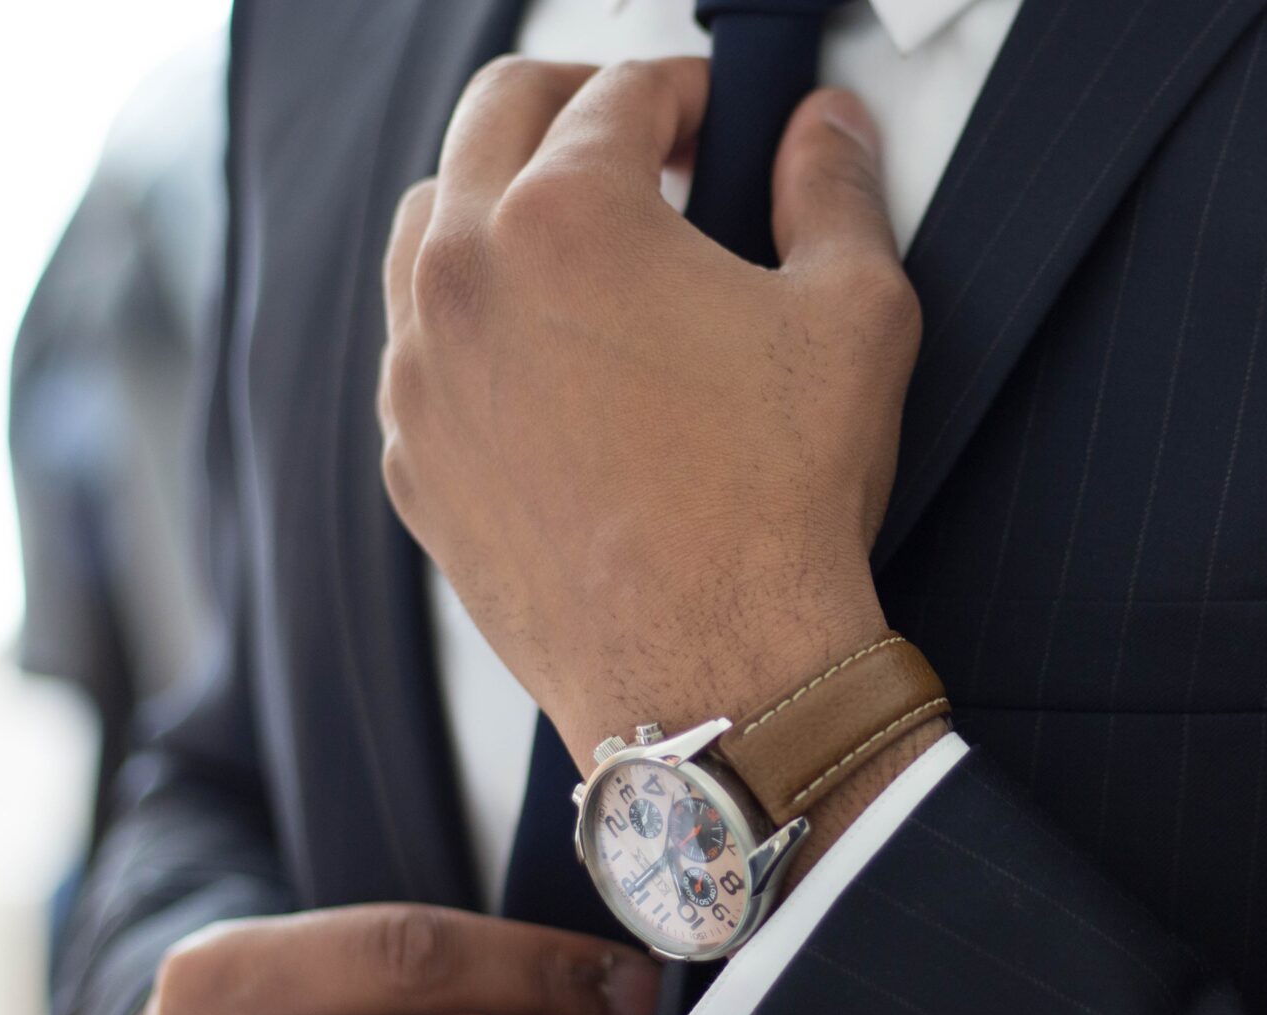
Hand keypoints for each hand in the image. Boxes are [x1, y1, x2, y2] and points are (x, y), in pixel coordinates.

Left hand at [376, 56, 922, 774]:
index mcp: (567, 216)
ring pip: (429, 224)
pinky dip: (472, 319)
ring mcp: (420, 374)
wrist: (715, 674)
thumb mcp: (854, 316)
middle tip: (646, 142)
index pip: (619, 91)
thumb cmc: (781, 504)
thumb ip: (835, 190)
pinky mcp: (412, 460)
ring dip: (503, 199)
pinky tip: (546, 358)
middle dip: (577, 105)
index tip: (717, 116)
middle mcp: (464, 278)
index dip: (688, 88)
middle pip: (495, 116)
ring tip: (583, 241)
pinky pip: (418, 347)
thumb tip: (827, 129)